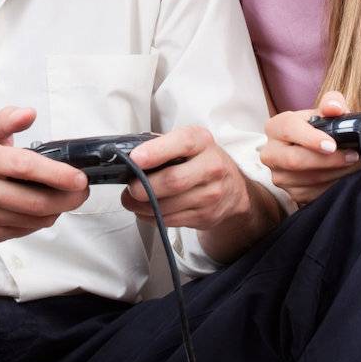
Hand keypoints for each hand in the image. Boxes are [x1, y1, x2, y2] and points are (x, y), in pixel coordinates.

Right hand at [0, 106, 89, 244]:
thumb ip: (6, 119)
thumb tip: (28, 113)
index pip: (24, 167)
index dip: (57, 174)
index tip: (78, 177)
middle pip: (35, 200)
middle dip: (68, 197)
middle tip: (82, 190)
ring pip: (34, 219)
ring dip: (58, 209)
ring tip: (66, 197)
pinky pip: (27, 230)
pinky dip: (42, 220)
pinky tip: (44, 208)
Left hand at [118, 125, 250, 230]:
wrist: (233, 188)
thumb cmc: (200, 160)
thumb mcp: (188, 142)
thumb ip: (161, 144)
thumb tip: (127, 154)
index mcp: (202, 141)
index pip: (182, 143)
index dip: (156, 151)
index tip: (135, 159)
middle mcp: (211, 166)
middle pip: (173, 180)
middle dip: (145, 187)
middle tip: (129, 188)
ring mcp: (211, 194)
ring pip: (169, 205)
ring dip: (143, 206)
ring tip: (131, 201)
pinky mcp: (206, 216)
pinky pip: (171, 220)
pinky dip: (152, 217)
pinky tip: (145, 210)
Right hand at [258, 89, 360, 204]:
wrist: (313, 151)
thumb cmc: (319, 129)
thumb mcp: (324, 112)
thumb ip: (331, 103)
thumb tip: (335, 108)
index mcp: (275, 127)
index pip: (289, 129)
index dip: (310, 138)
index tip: (332, 145)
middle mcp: (270, 153)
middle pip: (295, 160)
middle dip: (329, 160)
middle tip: (354, 156)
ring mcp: (279, 176)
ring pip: (309, 179)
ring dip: (338, 173)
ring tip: (360, 164)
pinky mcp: (291, 194)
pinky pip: (315, 193)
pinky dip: (335, 185)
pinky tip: (349, 176)